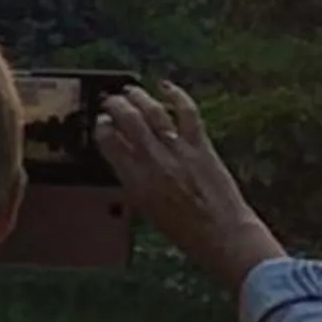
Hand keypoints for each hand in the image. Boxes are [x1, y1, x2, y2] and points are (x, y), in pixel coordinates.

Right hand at [96, 82, 283, 293]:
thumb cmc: (184, 230)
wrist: (221, 235)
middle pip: (128, 121)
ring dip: (139, 97)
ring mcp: (179, 151)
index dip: (101, 128)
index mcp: (135, 183)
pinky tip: (167, 86)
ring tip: (130, 91)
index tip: (100, 122)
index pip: (109, 144)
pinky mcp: (201, 146)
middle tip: (110, 101)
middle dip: (115, 106)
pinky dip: (177, 95)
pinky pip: (187, 112)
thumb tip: (125, 158)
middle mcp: (154, 163)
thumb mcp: (147, 209)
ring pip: (153, 113)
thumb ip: (134, 181)